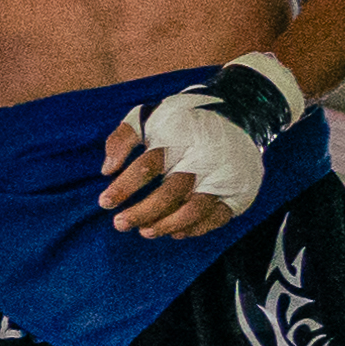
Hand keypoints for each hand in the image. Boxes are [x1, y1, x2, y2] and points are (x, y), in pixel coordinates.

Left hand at [99, 51, 302, 240]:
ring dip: (168, 225)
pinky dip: (196, 228)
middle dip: (143, 212)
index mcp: (180, 137)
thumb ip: (124, 138)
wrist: (238, 112)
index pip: (149, 165)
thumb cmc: (183, 120)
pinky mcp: (239, 189)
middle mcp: (204, 157)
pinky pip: (218, 216)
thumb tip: (107, 169)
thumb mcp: (150, 116)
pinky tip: (176, 232)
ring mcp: (225, 175)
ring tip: (145, 232)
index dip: (125, 186)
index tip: (105, 202)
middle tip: (120, 223)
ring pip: (196, 208)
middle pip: (172, 191)